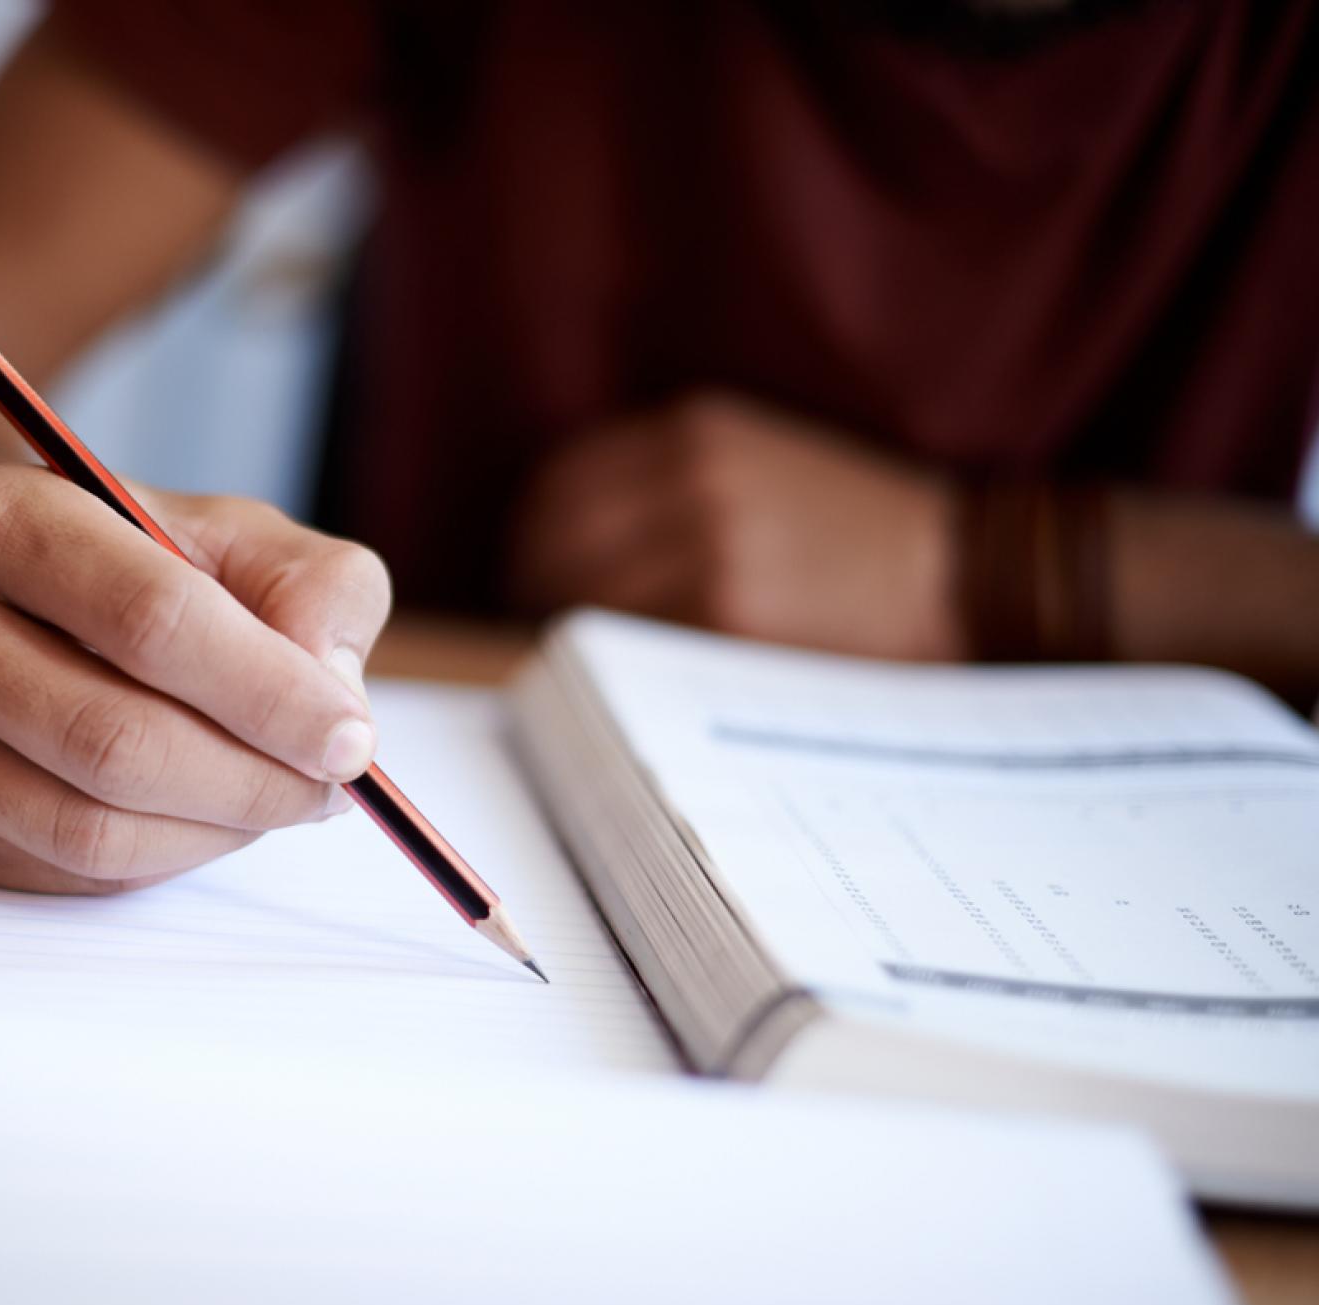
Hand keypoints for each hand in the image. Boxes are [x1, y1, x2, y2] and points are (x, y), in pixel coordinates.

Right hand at [0, 465, 389, 892]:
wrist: (13, 596)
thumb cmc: (139, 563)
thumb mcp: (240, 537)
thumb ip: (314, 588)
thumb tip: (331, 692)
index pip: (148, 619)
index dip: (266, 692)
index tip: (351, 739)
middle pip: (113, 739)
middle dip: (252, 779)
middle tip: (332, 786)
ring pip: (89, 826)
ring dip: (215, 831)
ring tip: (277, 796)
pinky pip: (69, 872)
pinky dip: (165, 857)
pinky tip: (202, 812)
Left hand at [508, 391, 962, 660]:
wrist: (964, 574)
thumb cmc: (858, 534)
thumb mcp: (760, 463)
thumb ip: (666, 485)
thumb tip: (557, 547)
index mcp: (694, 431)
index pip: (556, 485)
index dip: (531, 541)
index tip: (530, 579)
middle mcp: (693, 477)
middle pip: (553, 544)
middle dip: (536, 594)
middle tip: (543, 637)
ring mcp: (710, 546)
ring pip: (583, 599)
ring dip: (569, 637)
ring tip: (585, 667)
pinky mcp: (729, 614)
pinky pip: (632, 644)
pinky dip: (616, 667)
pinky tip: (631, 684)